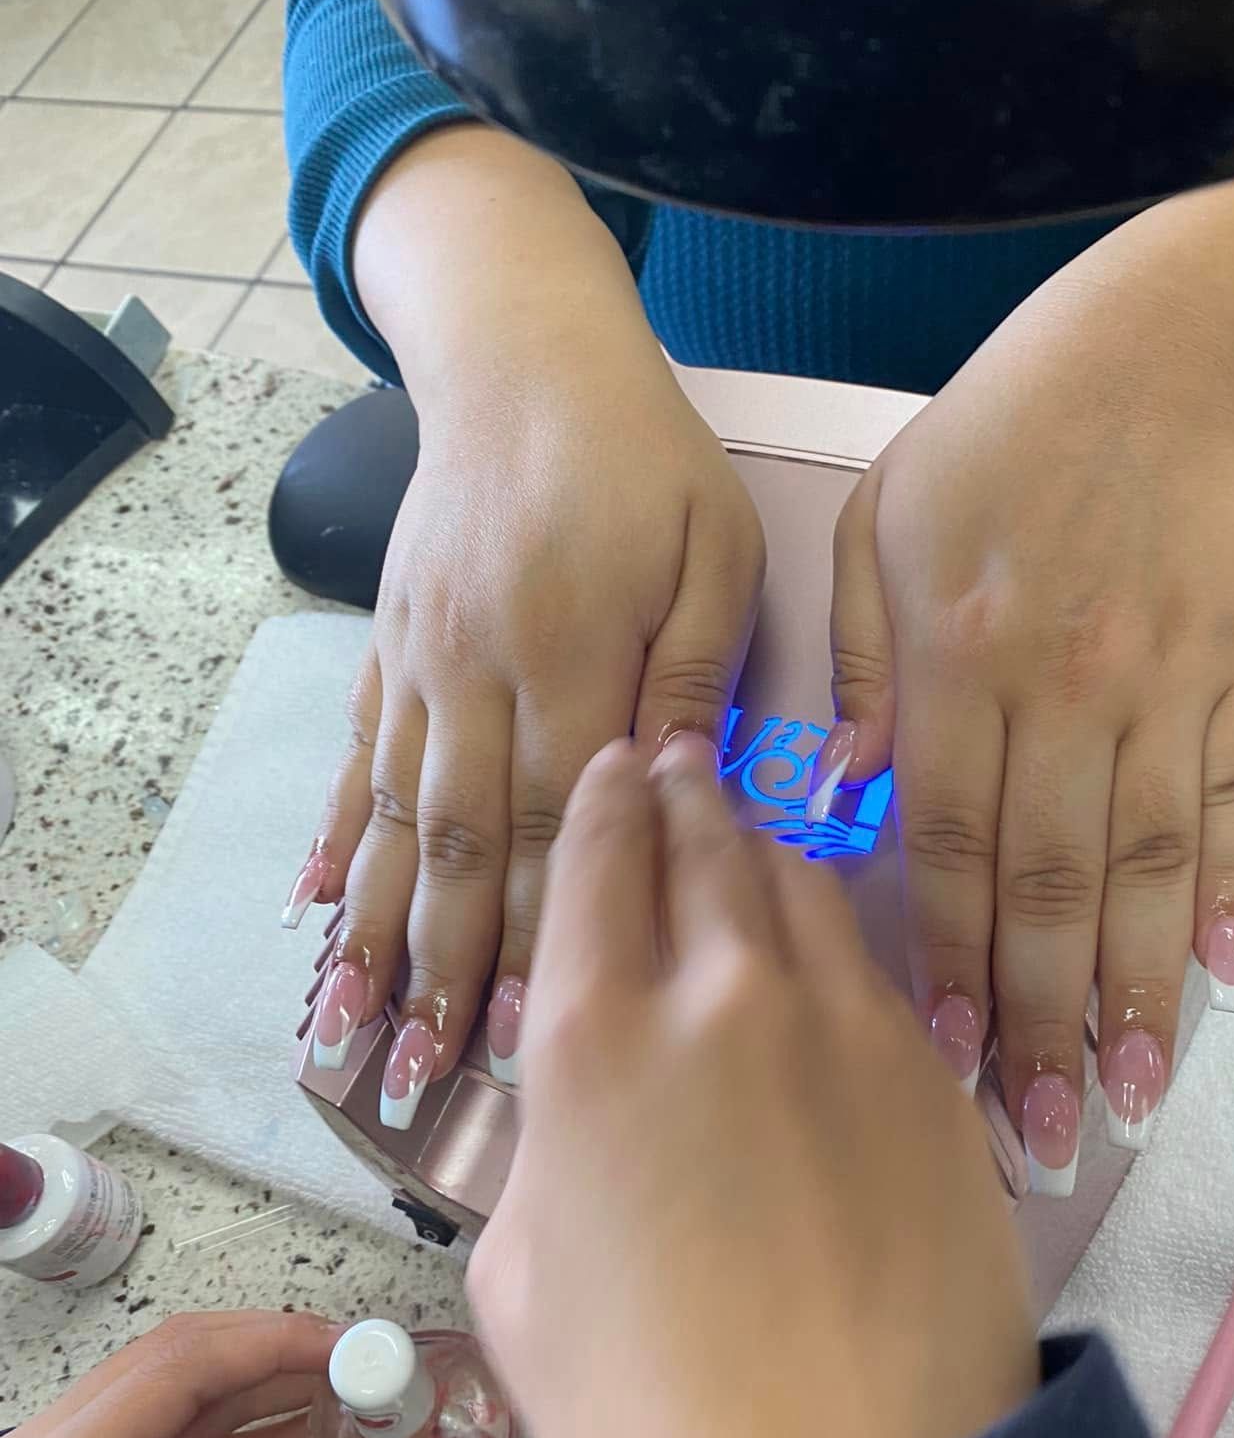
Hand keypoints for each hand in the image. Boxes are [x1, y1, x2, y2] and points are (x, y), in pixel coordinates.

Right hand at [288, 316, 763, 1126]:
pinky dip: (343, 838)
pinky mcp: (390, 650)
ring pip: (402, 821)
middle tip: (432, 1073)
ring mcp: (422, 668)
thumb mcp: (712, 552)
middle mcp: (481, 678)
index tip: (529, 1038)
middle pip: (467, 850)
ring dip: (382, 930)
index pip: (558, 833)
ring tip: (353, 1025)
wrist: (524, 364)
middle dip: (449, 969)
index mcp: (574, 662)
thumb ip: (692, 675)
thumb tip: (677, 789)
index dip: (543, 941)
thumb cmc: (642, 460)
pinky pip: (361, 759)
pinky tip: (318, 905)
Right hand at [469, 735, 1035, 1437]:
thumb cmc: (649, 1415)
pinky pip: (871, 967)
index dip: (603, 801)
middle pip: (702, 843)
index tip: (614, 762)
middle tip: (677, 758)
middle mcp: (722, 993)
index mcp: (596, 1036)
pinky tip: (826, 952)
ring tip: (746, 827)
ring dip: (761, 843)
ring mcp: (846, 1022)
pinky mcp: (934, 1072)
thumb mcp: (523, 1282)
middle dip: (682, 790)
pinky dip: (833, 938)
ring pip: (800, 883)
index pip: (596, 863)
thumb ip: (546, 1153)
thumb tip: (582, 1112)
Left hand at [823, 248, 1233, 1184]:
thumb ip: (860, 666)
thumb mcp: (878, 528)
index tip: (944, 1057)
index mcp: (958, 658)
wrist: (1159, 359)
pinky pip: (1233, 802)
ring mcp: (1163, 687)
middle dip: (1042, 1016)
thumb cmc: (993, 447)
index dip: (948, 958)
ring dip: (1139, 989)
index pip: (947, 842)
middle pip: (1048, 882)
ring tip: (1130, 1093)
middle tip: (1038, 1129)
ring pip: (1147, 866)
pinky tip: (1216, 977)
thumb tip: (843, 795)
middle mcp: (1062, 688)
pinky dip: (1230, 891)